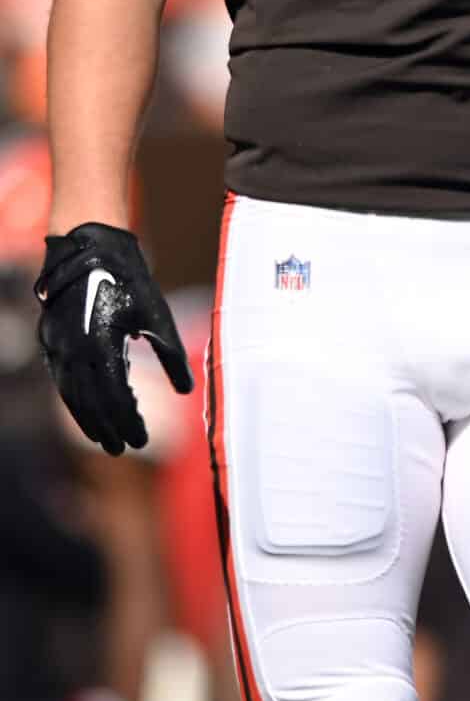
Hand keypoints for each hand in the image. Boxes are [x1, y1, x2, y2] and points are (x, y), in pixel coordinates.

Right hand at [35, 223, 192, 455]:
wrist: (89, 250)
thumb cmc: (131, 282)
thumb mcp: (157, 317)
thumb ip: (171, 355)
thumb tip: (187, 391)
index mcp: (103, 346)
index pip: (116, 397)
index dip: (128, 421)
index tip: (142, 441)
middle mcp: (74, 351)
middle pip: (90, 402)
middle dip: (107, 428)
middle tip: (121, 449)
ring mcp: (58, 347)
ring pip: (71, 394)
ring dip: (88, 419)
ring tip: (104, 439)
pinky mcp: (51, 341)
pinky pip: (61, 380)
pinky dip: (75, 400)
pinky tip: (87, 411)